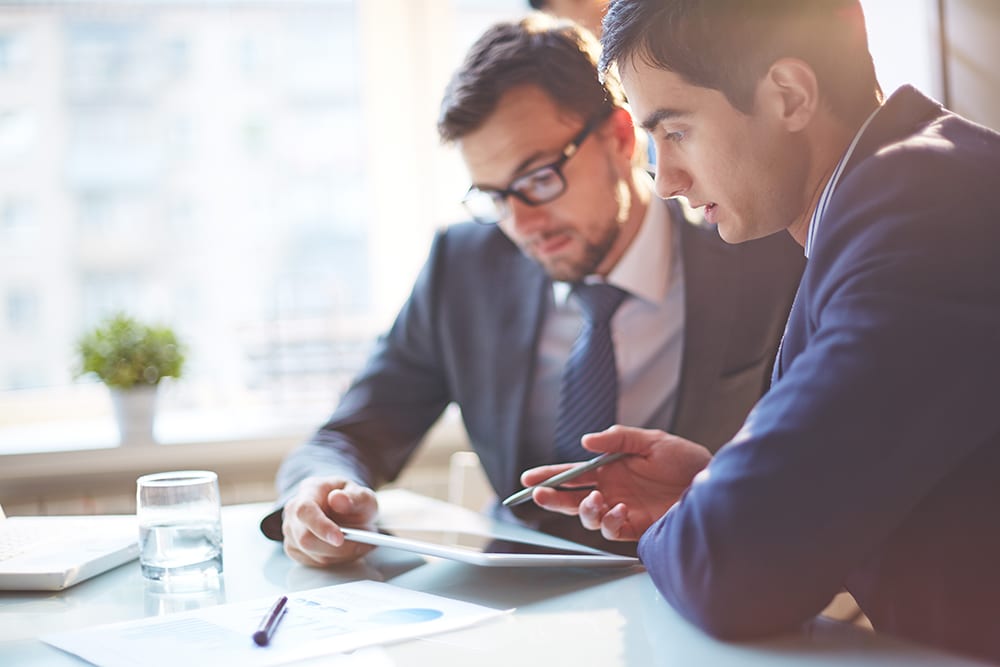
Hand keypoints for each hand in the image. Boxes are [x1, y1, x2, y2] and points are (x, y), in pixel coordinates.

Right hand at [281, 476, 378, 566]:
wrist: (344, 509)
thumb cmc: (351, 500)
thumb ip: (355, 497)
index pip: (305, 510)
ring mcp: (291, 532)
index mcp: (309, 490)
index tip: (339, 538)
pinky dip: (337, 560)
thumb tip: (338, 499)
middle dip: (337, 547)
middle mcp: (293, 511)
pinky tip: (349, 550)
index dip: (320, 526)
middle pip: (306, 538)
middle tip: (364, 544)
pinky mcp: (295, 549)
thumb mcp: (363, 495)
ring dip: (341, 554)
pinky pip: (316, 563)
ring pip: (313, 554)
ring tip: (362, 544)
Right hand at [522, 425, 710, 541]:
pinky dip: (611, 522)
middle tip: (540, 495)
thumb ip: (618, 439)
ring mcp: (623, 509)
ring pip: (588, 517)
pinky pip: (613, 531)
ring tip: (595, 500)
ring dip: (585, 510)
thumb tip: (586, 441)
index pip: (573, 473)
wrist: (715, 485)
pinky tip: (620, 511)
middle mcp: (612, 490)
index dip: (550, 475)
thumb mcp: (652, 441)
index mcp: (611, 468)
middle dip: (553, 498)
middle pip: (572, 498)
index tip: (529, 478)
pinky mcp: (638, 527)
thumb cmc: (687, 460)